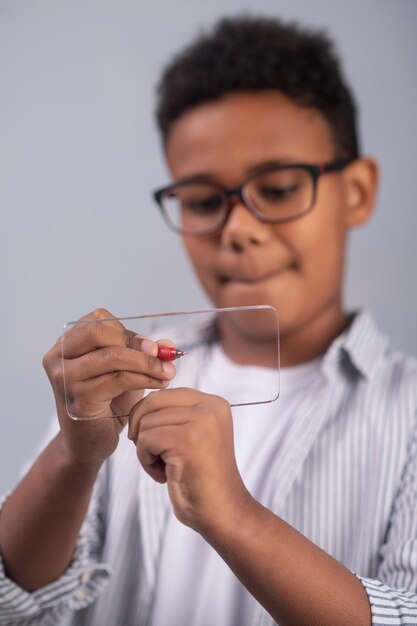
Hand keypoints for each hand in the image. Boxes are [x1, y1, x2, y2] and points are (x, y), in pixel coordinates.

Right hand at [43, 308, 175, 466]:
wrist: (89, 443)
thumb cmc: (106, 403)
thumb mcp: (126, 372)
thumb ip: (145, 354)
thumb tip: (167, 344)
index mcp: (66, 345)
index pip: (97, 321)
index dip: (127, 331)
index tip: (151, 346)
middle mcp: (57, 358)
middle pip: (99, 333)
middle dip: (136, 344)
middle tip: (161, 355)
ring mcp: (64, 379)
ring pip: (112, 356)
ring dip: (146, 363)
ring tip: (167, 372)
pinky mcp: (78, 400)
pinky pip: (117, 380)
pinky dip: (144, 379)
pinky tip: (159, 384)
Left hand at [128, 387, 249, 533]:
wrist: (222, 512)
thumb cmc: (200, 478)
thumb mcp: (193, 435)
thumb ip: (175, 415)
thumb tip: (138, 405)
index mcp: (214, 403)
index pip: (164, 394)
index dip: (148, 416)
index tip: (155, 442)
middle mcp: (210, 407)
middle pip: (152, 403)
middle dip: (141, 429)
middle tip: (152, 454)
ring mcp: (200, 422)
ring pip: (145, 423)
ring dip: (145, 450)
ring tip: (165, 468)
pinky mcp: (187, 440)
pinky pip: (145, 441)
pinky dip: (146, 461)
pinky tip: (164, 476)